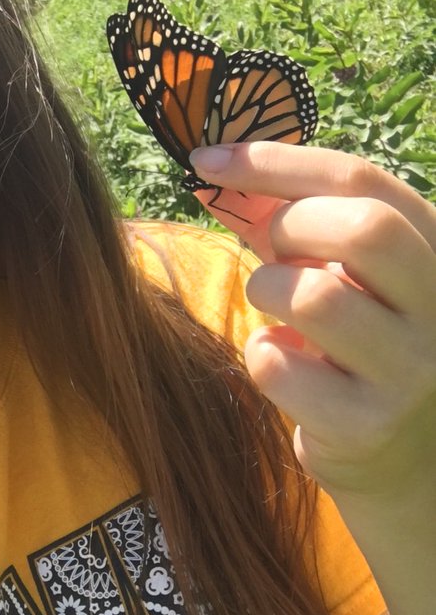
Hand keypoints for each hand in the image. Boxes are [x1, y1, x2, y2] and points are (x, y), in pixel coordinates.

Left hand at [190, 141, 435, 517]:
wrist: (394, 454)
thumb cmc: (353, 344)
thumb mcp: (338, 269)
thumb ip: (287, 219)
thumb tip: (214, 168)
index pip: (360, 179)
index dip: (273, 162)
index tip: (206, 160)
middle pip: (364, 229)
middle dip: (290, 228)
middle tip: (273, 254)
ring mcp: (409, 369)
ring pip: (317, 298)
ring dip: (267, 293)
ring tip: (276, 312)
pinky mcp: (367, 423)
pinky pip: (280, 367)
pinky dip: (261, 354)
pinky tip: (282, 363)